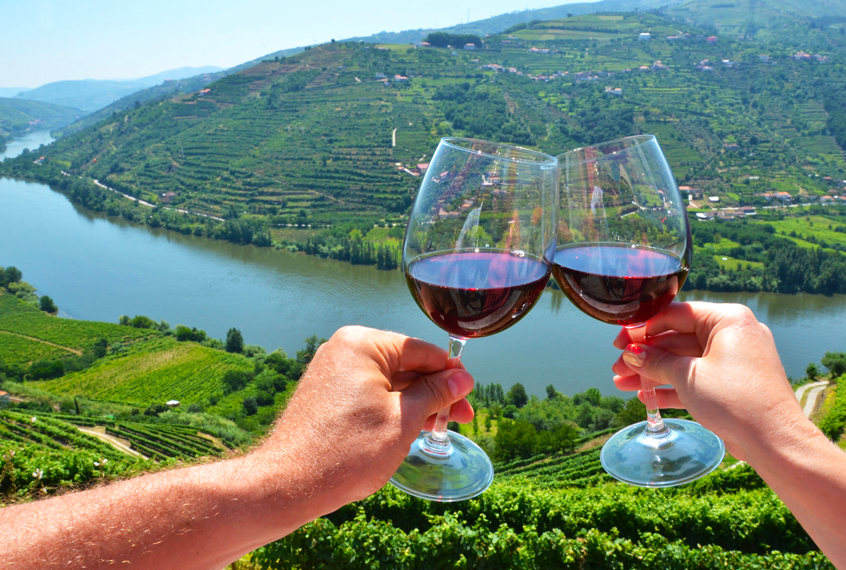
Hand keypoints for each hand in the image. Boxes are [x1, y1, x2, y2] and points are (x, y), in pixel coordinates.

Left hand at [253, 326, 474, 514]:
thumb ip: (436, 393)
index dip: (450, 374)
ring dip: (415, 403)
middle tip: (461, 418)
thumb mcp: (404, 419)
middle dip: (435, 392)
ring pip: (389, 383)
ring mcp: (333, 373)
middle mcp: (344, 350)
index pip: (421, 350)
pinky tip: (410, 428)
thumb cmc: (347, 451)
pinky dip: (392, 409)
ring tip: (437, 428)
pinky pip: (369, 394)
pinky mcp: (327, 395)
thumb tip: (463, 378)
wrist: (289, 485)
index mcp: (362, 344)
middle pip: (405, 365)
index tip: (469, 395)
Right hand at [610, 302, 805, 461]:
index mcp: (727, 320)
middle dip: (644, 355)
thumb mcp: (688, 376)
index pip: (675, 314)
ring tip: (622, 384)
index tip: (620, 342)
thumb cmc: (736, 400)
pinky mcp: (731, 385)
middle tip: (618, 367)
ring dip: (652, 373)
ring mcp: (733, 361)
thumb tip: (631, 354)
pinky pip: (695, 379)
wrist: (774, 442)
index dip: (642, 328)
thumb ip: (655, 361)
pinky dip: (671, 386)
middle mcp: (732, 335)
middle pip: (677, 339)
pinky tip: (645, 397)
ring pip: (683, 361)